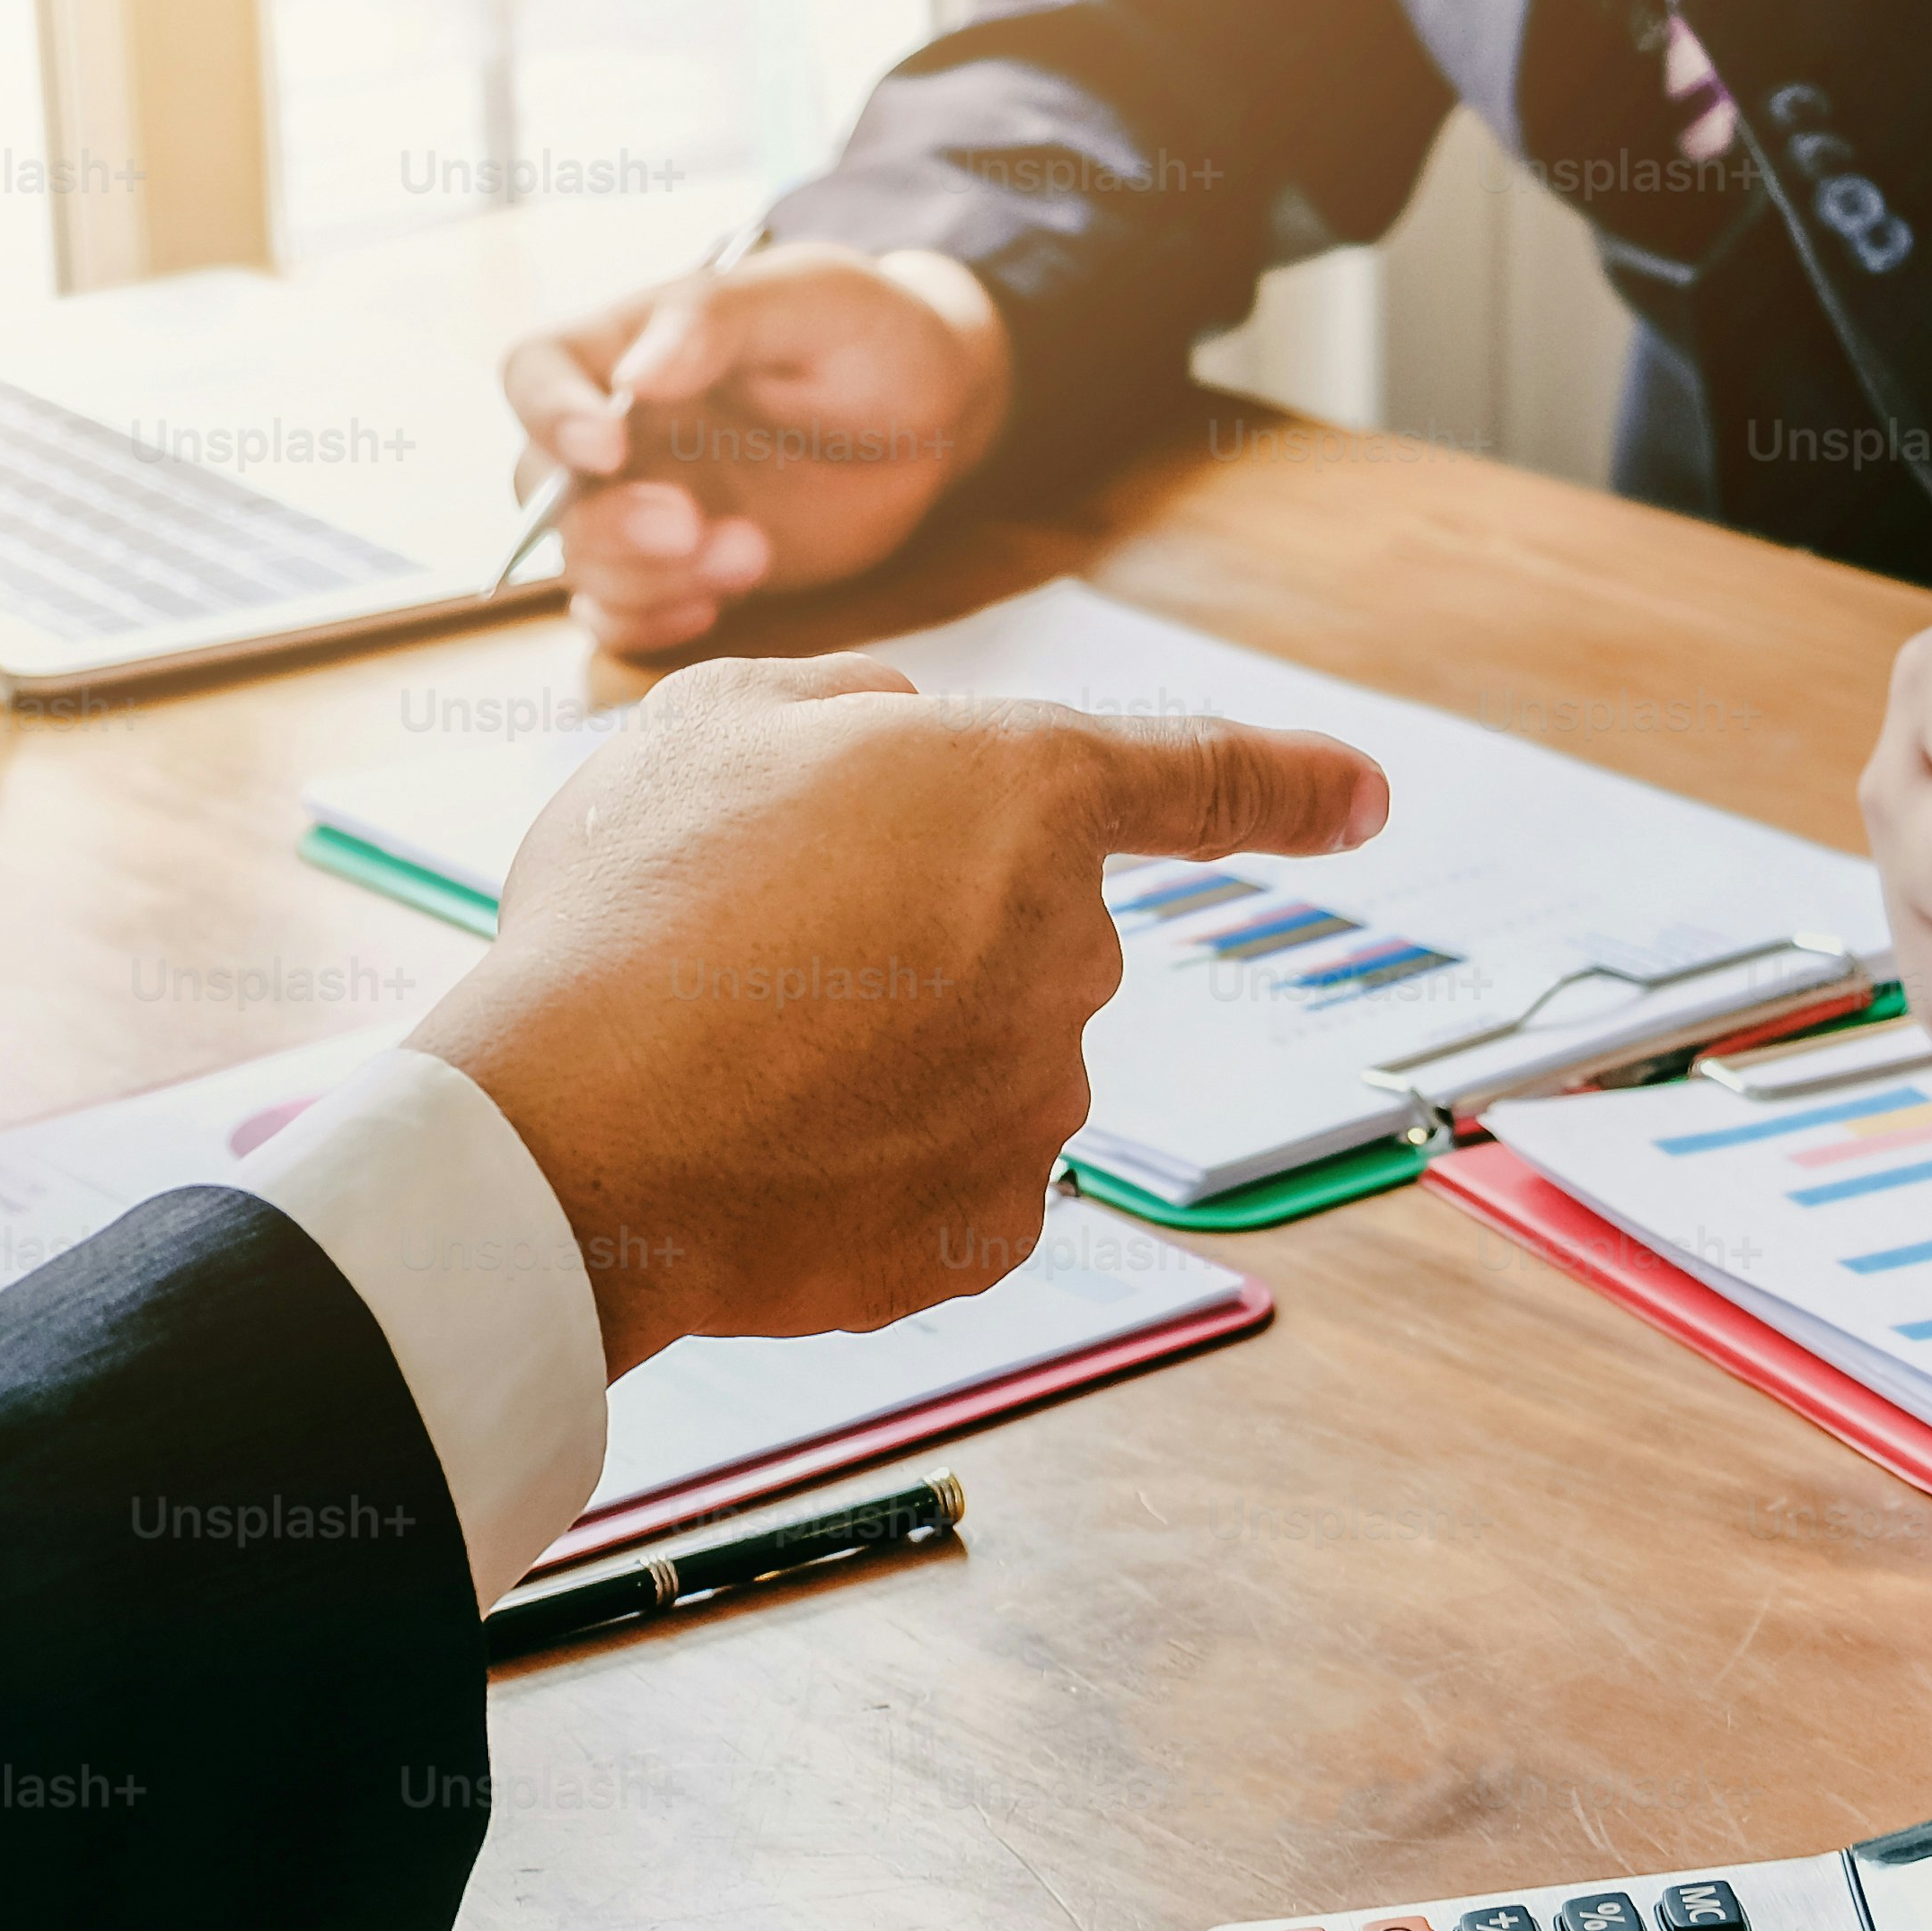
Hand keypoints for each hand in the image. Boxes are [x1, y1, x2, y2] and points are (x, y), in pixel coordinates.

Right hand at [408, 657, 1386, 1370]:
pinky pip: (954, 1171)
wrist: (569, 1139)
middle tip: (766, 946)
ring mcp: (1040, 1096)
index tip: (1363, 798)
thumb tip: (903, 738)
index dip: (1290, 780)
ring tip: (744, 1054)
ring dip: (893, 1050)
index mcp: (1020, 790)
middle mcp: (1068, 946)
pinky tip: (776, 1149)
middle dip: (924, 930)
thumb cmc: (629, 913)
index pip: (1198, 772)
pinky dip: (877, 1161)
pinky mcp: (992, 1223)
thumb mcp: (708, 724)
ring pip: (987, 1054)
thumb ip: (839, 707)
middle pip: (1026, 927)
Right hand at [503, 243, 1013, 653]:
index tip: (609, 445)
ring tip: (752, 552)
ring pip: (582, 561)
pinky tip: (718, 604)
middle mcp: (619, 429)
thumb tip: (632, 375)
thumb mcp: (814, 300)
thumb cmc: (871, 335)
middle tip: (691, 524)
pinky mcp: (681, 571)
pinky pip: (620, 615)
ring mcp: (645, 505)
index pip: (535, 371)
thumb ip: (719, 320)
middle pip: (545, 488)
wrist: (935, 417)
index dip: (550, 414)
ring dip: (647, 577)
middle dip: (608, 521)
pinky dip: (648, 625)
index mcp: (629, 344)